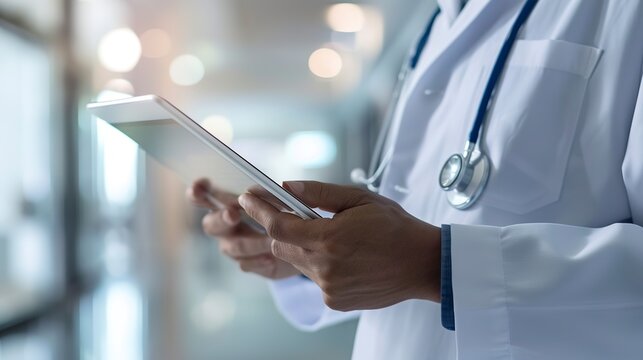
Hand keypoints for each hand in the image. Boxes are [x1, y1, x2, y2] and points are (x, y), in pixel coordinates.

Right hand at [187, 178, 300, 278]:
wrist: (307, 244)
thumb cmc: (294, 214)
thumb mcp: (292, 199)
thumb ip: (288, 191)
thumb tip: (284, 186)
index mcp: (230, 202)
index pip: (205, 196)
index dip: (197, 192)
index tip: (199, 187)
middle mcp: (226, 225)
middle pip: (210, 224)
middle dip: (221, 218)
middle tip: (233, 214)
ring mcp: (235, 246)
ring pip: (231, 246)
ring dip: (250, 241)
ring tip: (270, 239)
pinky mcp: (249, 264)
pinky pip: (245, 264)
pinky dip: (258, 260)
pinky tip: (272, 257)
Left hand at [239, 181, 441, 310]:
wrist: (422, 264)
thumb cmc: (394, 227)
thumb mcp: (359, 199)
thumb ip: (319, 193)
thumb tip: (285, 186)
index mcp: (329, 238)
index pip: (277, 225)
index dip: (258, 210)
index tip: (247, 197)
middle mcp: (324, 266)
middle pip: (281, 245)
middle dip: (282, 228)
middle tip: (296, 214)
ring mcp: (328, 287)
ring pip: (297, 262)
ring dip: (304, 247)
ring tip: (334, 238)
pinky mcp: (334, 300)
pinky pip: (314, 278)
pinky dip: (320, 265)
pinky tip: (345, 258)